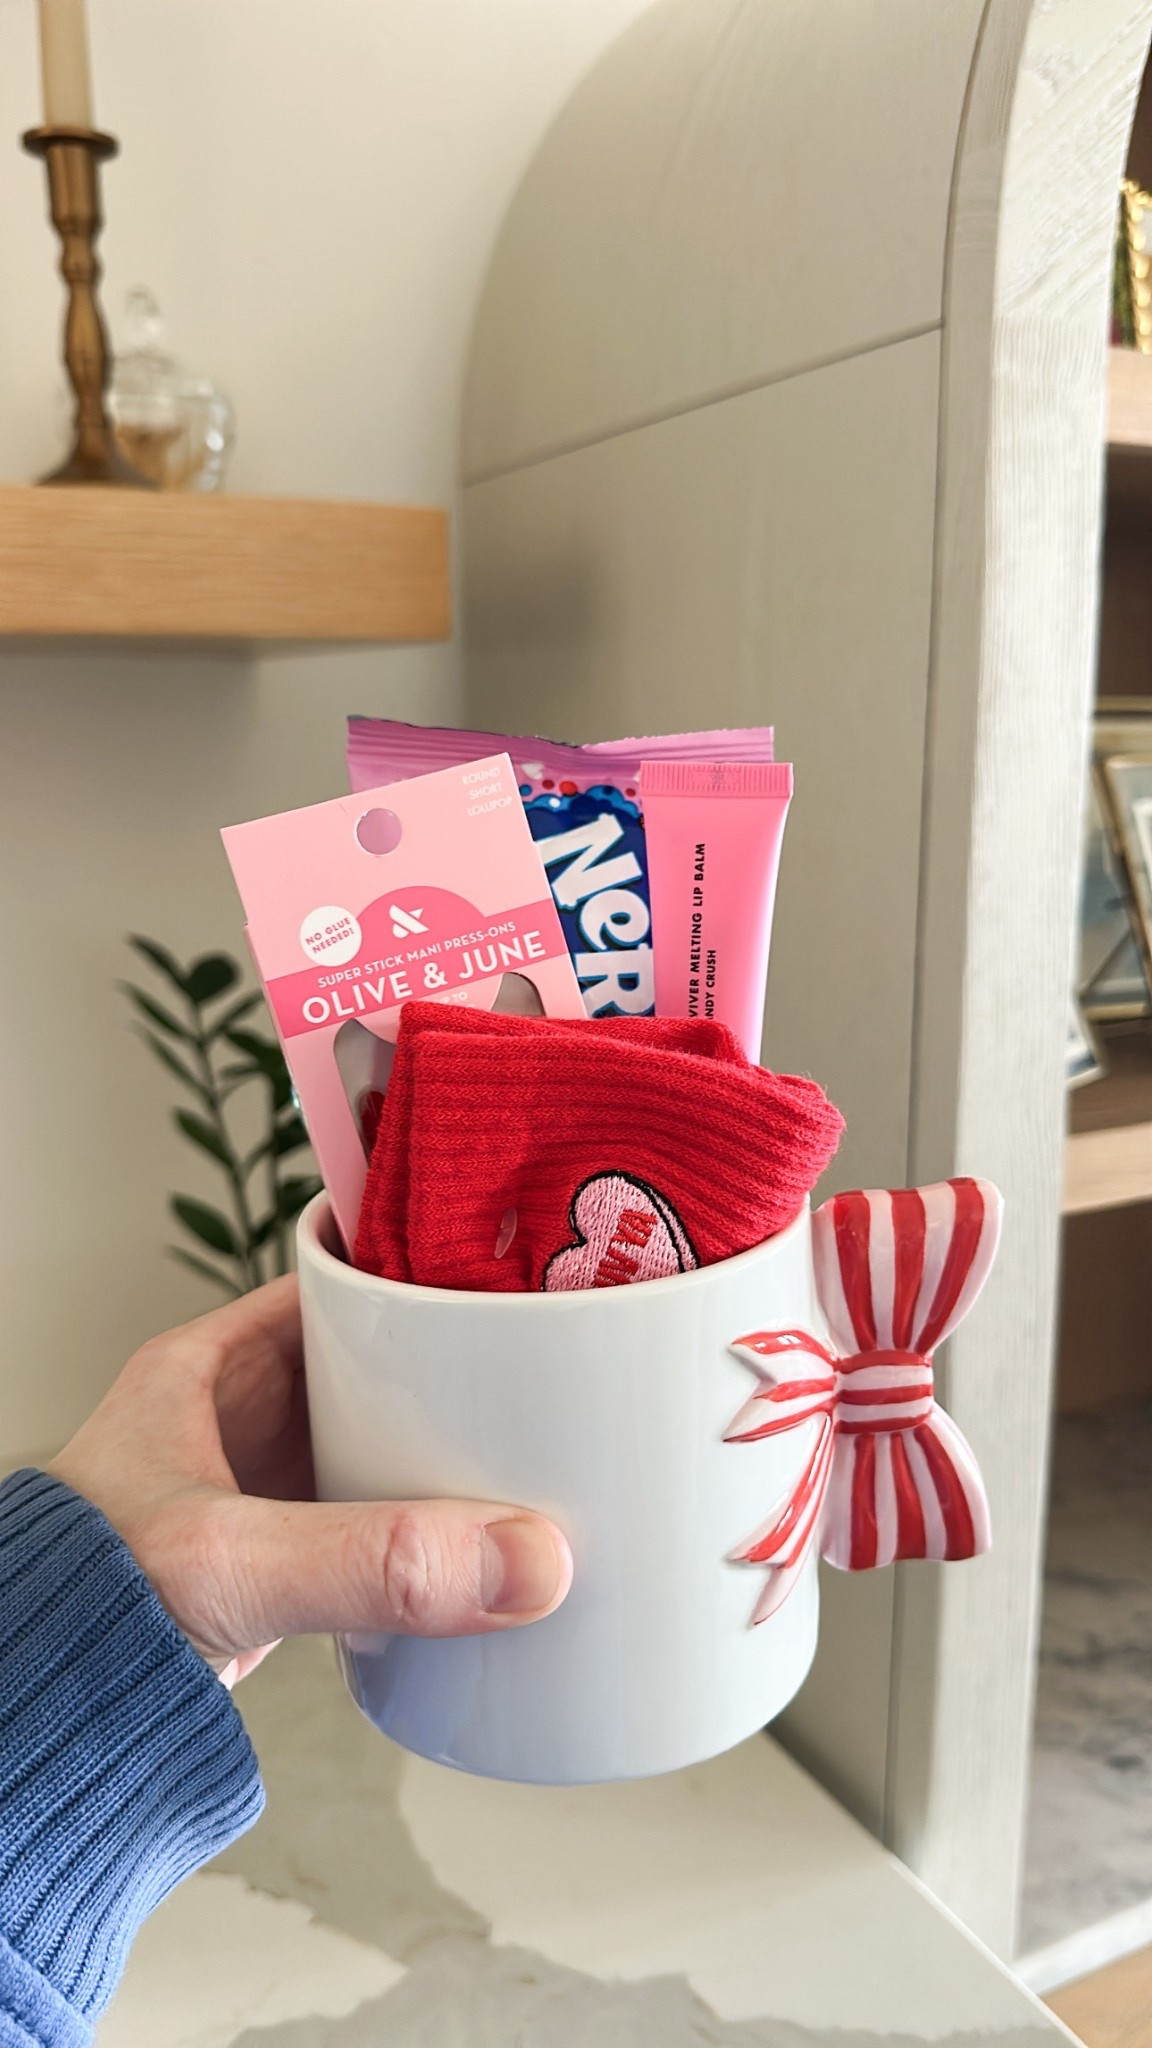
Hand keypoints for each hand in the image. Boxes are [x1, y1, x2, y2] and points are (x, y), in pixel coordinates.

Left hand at [48, 1276, 571, 1686]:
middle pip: (368, 1365)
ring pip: (371, 1442)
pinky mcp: (269, 1564)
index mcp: (205, 1368)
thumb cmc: (75, 1613)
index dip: (416, 1280)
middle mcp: (231, 1417)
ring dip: (439, 1453)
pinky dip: (415, 1525)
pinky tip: (469, 1544)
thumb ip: (372, 1562)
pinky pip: (363, 1519)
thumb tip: (523, 1559)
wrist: (34, 1729)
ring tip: (533, 1451)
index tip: (505, 1286)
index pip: (334, 1286)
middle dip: (448, 1374)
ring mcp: (252, 1491)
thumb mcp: (233, 1564)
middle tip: (542, 1378)